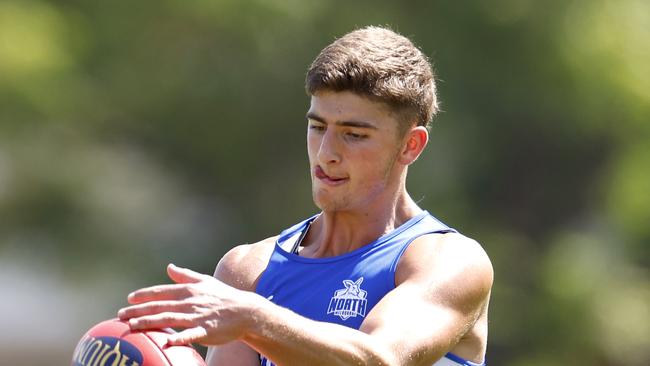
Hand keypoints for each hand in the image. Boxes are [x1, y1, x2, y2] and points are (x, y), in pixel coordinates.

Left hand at [118, 263, 258, 345]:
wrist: (246, 311)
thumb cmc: (224, 296)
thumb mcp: (205, 281)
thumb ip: (185, 275)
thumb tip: (169, 267)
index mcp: (189, 290)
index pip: (162, 291)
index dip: (145, 295)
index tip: (129, 299)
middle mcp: (190, 302)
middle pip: (160, 306)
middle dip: (138, 310)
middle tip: (120, 315)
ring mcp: (198, 316)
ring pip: (169, 318)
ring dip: (150, 322)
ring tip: (133, 325)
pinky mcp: (207, 331)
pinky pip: (190, 335)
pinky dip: (179, 337)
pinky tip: (167, 341)